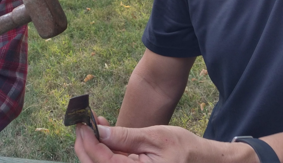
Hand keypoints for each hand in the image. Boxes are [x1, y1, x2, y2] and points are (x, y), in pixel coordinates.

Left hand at [74, 117, 249, 162]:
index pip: (102, 161)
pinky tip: (105, 133)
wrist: (202, 160)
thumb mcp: (155, 137)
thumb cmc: (183, 148)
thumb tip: (99, 130)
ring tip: (95, 124)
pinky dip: (104, 150)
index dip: (88, 141)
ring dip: (93, 146)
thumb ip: (125, 136)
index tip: (80, 123)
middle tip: (82, 122)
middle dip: (85, 145)